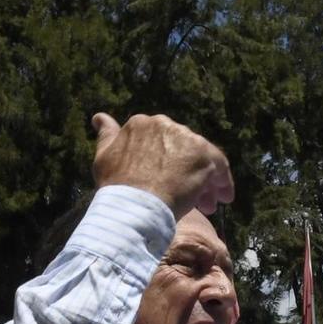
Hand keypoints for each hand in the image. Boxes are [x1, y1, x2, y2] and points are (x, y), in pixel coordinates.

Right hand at [90, 113, 233, 216]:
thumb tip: (99, 117)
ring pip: (201, 160)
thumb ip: (107, 135)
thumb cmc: (116, 187)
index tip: (169, 181)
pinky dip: (223, 183)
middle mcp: (165, 124)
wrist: (133, 206)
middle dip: (186, 172)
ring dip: (205, 181)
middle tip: (190, 196)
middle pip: (184, 150)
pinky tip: (223, 198)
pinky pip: (220, 168)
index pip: (163, 142)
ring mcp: (186, 139)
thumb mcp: (104, 156)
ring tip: (206, 204)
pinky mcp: (205, 156)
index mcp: (141, 124)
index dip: (168, 163)